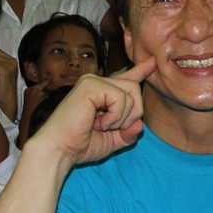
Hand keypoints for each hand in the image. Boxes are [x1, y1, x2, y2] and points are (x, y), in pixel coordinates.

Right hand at [30, 58, 153, 165]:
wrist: (59, 150)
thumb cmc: (80, 145)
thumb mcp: (112, 140)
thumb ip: (128, 132)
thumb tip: (140, 124)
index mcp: (101, 92)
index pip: (126, 77)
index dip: (141, 70)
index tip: (153, 61)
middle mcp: (96, 82)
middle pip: (135, 88)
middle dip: (132, 114)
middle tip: (109, 127)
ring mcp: (92, 81)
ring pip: (131, 93)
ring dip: (121, 118)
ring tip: (100, 125)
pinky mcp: (90, 86)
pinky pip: (120, 98)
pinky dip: (114, 117)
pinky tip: (97, 123)